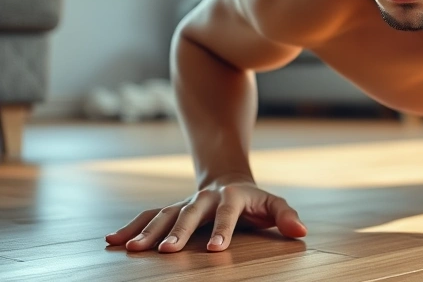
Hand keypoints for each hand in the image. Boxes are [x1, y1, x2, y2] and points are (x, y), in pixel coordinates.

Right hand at [104, 175, 306, 252]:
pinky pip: (148, 216)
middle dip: (178, 232)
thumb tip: (301, 232)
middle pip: (190, 214)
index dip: (223, 231)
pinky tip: (113, 241)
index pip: (228, 214)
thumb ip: (286, 216)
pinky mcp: (171, 209)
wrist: (229, 179)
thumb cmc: (254, 200)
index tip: (216, 249)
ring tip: (131, 250)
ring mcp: (185, 202)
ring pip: (164, 215)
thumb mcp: (273, 204)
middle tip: (166, 251)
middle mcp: (204, 198)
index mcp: (232, 197)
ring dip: (148, 232)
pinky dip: (131, 227)